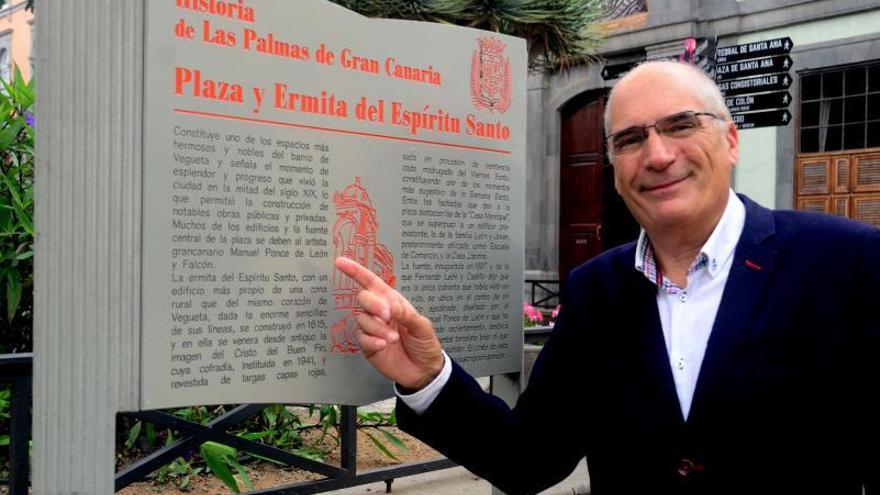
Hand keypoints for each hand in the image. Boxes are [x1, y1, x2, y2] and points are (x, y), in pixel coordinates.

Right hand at [334, 257, 444, 389]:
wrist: (424, 370)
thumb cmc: (424, 343)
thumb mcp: (422, 326)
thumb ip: (406, 314)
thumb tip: (390, 305)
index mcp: (392, 301)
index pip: (371, 283)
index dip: (356, 272)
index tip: (340, 263)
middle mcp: (379, 313)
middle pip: (363, 298)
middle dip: (373, 305)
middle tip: (388, 316)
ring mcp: (372, 329)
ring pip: (362, 320)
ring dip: (378, 328)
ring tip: (393, 339)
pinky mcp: (368, 346)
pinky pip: (362, 338)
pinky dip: (372, 341)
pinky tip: (383, 345)